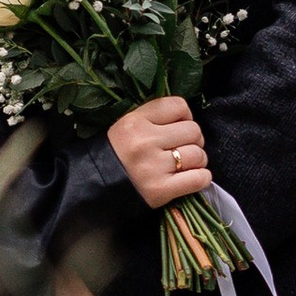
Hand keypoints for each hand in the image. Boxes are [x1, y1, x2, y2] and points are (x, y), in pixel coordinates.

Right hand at [108, 94, 211, 210]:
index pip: (178, 106)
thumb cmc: (116, 154)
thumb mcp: (127, 125)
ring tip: (186, 165)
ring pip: (198, 154)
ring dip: (198, 160)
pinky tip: (192, 178)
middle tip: (184, 149)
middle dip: (194, 140)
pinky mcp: (161, 190)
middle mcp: (145, 142)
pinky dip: (201, 178)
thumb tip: (187, 119)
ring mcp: (154, 167)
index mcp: (135, 122)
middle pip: (193, 130)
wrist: (94, 186)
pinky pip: (198, 178)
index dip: (185, 116)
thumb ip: (153, 117)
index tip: (179, 127)